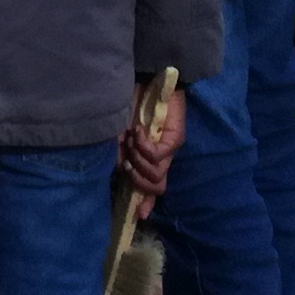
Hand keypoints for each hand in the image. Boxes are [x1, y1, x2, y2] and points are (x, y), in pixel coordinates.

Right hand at [118, 85, 187, 207]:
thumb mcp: (119, 134)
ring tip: (132, 139)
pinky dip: (143, 145)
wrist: (147, 79)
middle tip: (127, 162)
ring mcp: (170, 149)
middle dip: (137, 179)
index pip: (151, 187)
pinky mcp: (175, 138)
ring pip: (155, 173)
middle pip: (155, 186)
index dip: (145, 204)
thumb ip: (120, 156)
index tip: (137, 215)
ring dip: (138, 159)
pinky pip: (156, 156)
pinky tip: (139, 130)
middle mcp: (162, 157)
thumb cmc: (130, 105)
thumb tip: (119, 174)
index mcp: (149, 158)